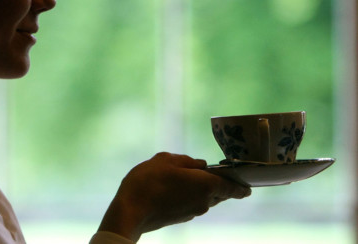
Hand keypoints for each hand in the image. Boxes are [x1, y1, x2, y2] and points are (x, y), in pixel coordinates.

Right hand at [97, 152, 250, 241]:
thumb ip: (186, 160)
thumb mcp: (166, 160)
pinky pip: (193, 203)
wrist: (131, 210)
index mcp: (206, 185)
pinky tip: (176, 188)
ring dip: (202, 189)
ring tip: (188, 177)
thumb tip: (200, 164)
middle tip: (215, 174)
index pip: (232, 187)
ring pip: (205, 198)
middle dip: (220, 184)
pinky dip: (190, 196)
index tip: (247, 185)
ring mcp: (193, 212)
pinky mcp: (181, 217)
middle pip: (219, 193)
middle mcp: (204, 201)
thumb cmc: (149, 181)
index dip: (240, 184)